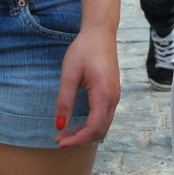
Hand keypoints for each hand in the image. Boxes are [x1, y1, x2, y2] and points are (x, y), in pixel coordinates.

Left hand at [54, 26, 119, 147]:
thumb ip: (65, 101)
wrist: (100, 33)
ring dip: (85, 133)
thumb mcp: (69, 74)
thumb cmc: (84, 49)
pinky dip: (91, 125)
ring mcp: (115, 96)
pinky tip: (77, 123)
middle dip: (80, 140)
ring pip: (103, 126)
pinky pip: (104, 117)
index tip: (59, 141)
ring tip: (65, 133)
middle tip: (59, 139)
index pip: (93, 128)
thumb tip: (59, 125)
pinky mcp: (112, 94)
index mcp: (103, 94)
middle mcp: (113, 98)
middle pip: (100, 131)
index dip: (77, 139)